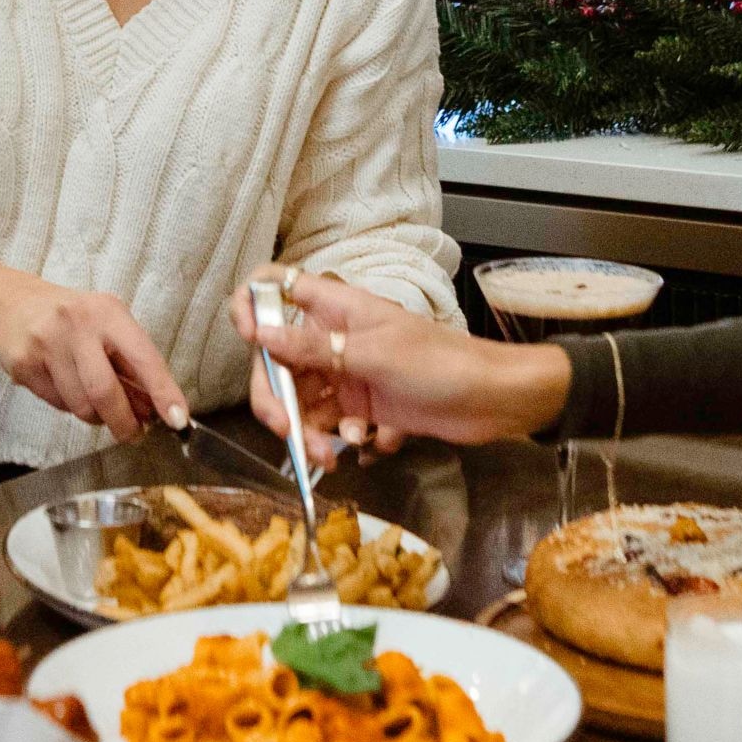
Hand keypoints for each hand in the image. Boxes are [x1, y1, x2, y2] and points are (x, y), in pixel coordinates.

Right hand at [0, 279, 190, 441]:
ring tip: (96, 404)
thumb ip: (131, 362)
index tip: (178, 419)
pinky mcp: (24, 364)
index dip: (163, 392)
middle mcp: (77, 324)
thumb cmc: (73, 319)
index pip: (143, 357)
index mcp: (108, 312)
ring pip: (80, 405)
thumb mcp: (108, 325)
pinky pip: (57, 404)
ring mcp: (46, 344)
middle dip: (124, 422)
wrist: (13, 304)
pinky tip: (67, 388)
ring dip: (95, 416)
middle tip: (133, 435)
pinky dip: (70, 406)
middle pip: (105, 391)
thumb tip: (156, 408)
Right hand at [229, 268, 569, 463]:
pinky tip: (363, 443)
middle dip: (277, 399)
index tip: (250, 339)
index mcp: (334, 307)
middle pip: (276, 360)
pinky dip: (336, 438)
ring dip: (307, 431)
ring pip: (299, 400)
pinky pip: (326, 423)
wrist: (492, 400)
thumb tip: (259, 334)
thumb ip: (313, 348)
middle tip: (286, 431)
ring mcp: (344, 372)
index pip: (275, 285)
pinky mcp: (360, 406)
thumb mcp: (373, 355)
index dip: (252, 305)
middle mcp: (331, 336)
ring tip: (329, 455)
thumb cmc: (440, 362)